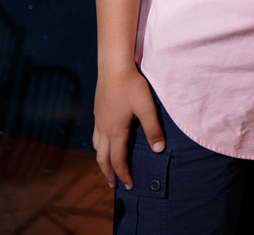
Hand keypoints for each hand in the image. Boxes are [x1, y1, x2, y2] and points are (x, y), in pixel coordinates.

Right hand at [92, 65, 163, 189]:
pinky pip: (95, 135)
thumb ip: (153, 129)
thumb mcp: (146, 108)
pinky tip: (104, 141)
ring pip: (96, 147)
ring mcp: (98, 120)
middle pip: (102, 158)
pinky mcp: (98, 111)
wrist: (113, 67)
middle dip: (108, 173)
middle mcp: (103, 129)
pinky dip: (99, 146)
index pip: (118, 160)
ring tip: (107, 167)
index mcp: (116, 131)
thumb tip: (158, 150)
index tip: (129, 186)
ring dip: (102, 160)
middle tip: (113, 186)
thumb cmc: (132, 86)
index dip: (123, 174)